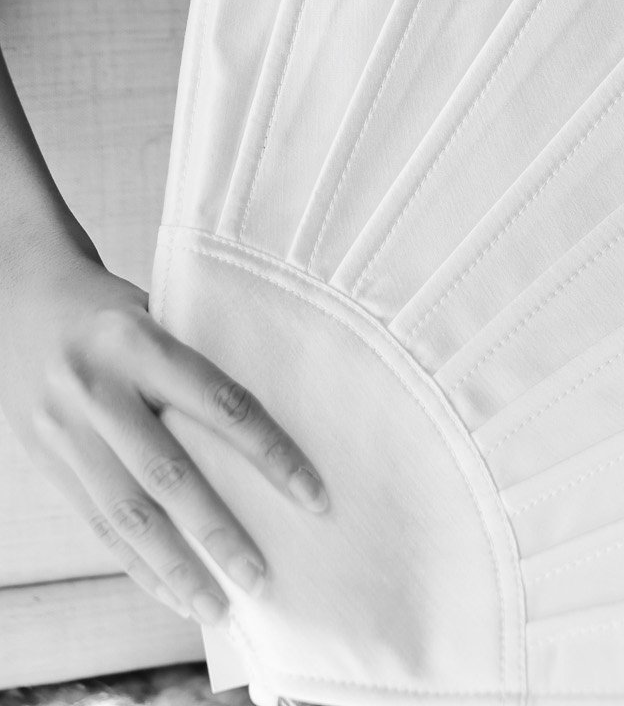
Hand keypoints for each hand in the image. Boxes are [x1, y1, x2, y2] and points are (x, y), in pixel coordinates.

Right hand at [0, 248, 327, 623]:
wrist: (21, 298)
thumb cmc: (111, 309)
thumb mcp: (156, 312)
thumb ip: (198, 364)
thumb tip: (269, 427)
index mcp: (140, 341)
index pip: (221, 404)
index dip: (271, 454)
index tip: (312, 495)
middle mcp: (99, 388)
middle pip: (168, 474)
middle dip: (219, 532)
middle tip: (263, 577)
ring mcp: (65, 430)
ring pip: (127, 514)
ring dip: (176, 568)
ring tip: (218, 606)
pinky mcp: (45, 461)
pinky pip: (96, 525)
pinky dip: (136, 565)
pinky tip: (171, 592)